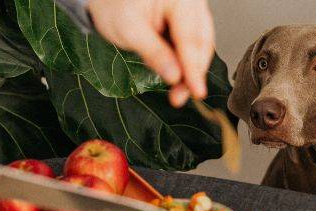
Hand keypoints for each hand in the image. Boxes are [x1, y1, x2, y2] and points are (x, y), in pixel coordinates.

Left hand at [88, 0, 214, 106]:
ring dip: (192, 71)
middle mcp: (190, 3)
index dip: (194, 68)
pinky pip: (194, 44)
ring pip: (201, 45)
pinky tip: (179, 76)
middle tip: (180, 96)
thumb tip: (175, 76)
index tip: (196, 91)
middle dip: (193, 73)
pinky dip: (187, 63)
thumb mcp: (129, 30)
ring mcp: (191, 11)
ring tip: (178, 91)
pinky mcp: (188, 21)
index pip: (190, 38)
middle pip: (201, 42)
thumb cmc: (115, 5)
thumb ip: (154, 53)